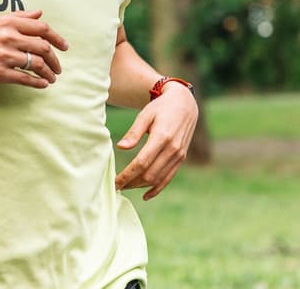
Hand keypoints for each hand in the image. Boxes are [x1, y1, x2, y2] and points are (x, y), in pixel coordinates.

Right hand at [0, 10, 68, 88]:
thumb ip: (17, 17)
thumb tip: (39, 13)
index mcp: (7, 22)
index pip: (42, 28)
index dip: (57, 38)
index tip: (64, 47)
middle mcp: (8, 37)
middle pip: (43, 47)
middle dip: (55, 59)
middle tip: (59, 67)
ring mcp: (3, 55)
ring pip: (37, 64)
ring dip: (49, 72)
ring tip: (52, 78)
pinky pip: (25, 78)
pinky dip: (38, 82)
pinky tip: (42, 85)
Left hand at [115, 83, 197, 199]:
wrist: (184, 104)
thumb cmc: (160, 107)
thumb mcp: (145, 115)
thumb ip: (133, 133)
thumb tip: (120, 147)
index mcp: (162, 137)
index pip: (142, 162)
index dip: (127, 175)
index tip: (115, 181)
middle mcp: (172, 149)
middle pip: (150, 174)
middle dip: (132, 183)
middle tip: (117, 186)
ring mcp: (179, 155)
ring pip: (159, 179)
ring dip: (141, 186)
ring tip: (126, 187)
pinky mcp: (181, 158)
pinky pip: (169, 178)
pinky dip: (157, 188)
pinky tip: (146, 195)